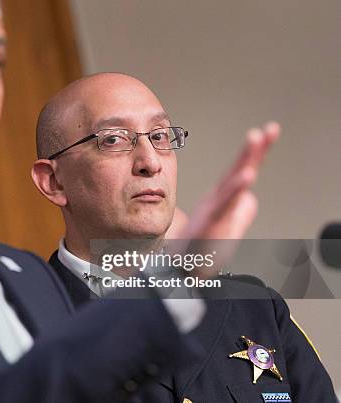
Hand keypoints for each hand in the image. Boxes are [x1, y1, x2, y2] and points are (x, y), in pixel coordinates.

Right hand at [169, 122, 280, 276]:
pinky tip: (247, 176)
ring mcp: (215, 211)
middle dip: (255, 149)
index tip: (270, 131)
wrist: (180, 270)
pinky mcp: (212, 223)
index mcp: (223, 200)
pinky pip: (226, 203)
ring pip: (232, 181)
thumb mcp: (229, 227)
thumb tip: (251, 197)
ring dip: (245, 160)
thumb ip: (242, 210)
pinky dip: (236, 189)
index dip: (255, 152)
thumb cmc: (201, 249)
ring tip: (257, 139)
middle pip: (239, 169)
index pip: (242, 170)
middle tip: (268, 130)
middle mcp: (219, 201)